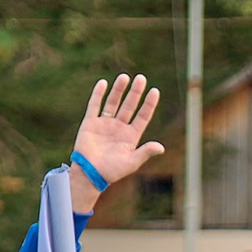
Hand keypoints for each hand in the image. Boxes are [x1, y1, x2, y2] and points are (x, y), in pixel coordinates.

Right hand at [69, 74, 164, 211]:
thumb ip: (145, 152)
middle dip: (135, 92)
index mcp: (131, 136)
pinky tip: (103, 83)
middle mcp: (119, 127)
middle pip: (129, 106)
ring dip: (119, 90)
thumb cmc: (112, 171)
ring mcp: (105, 124)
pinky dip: (98, 94)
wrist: (90, 174)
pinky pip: (94, 105)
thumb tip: (161, 148)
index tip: (155, 91)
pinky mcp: (90, 122)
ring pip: (113, 102)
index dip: (149, 104)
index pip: (143, 116)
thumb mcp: (132, 162)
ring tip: (125, 77)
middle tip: (141, 78)